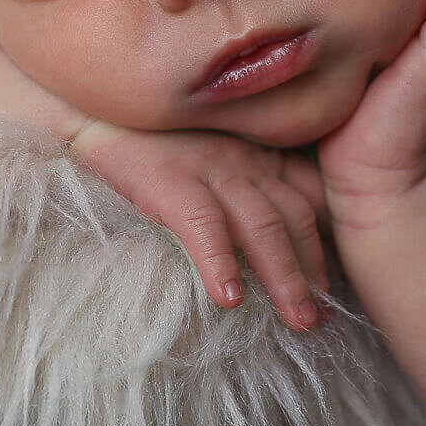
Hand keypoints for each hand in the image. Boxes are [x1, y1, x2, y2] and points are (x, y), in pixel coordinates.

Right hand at [67, 120, 332, 329]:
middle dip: (316, 270)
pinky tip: (230, 297)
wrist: (85, 104)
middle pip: (297, 217)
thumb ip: (244, 177)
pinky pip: (203, 224)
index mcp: (257, 153)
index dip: (332, 240)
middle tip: (327, 316)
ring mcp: (209, 167)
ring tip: (301, 321)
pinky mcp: (168, 179)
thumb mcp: (209, 149)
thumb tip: (272, 236)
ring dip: (286, 278)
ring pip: (264, 226)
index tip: (341, 282)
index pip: (311, 195)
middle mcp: (243, 159)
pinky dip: (220, 262)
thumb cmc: (145, 133)